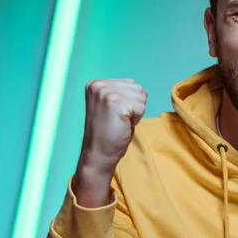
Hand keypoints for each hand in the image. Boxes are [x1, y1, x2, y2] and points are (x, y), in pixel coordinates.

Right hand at [73, 78, 146, 206]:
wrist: (98, 154)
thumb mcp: (111, 104)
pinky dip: (136, 119)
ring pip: (142, 97)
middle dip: (134, 106)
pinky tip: (122, 126)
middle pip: (138, 88)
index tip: (114, 114)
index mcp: (96, 83)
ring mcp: (106, 93)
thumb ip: (120, 92)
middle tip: (117, 120)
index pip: (132, 83)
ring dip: (135, 112)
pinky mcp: (116, 104)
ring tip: (119, 122)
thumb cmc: (108, 132)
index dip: (129, 102)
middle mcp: (99, 85)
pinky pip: (141, 108)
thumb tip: (139, 88)